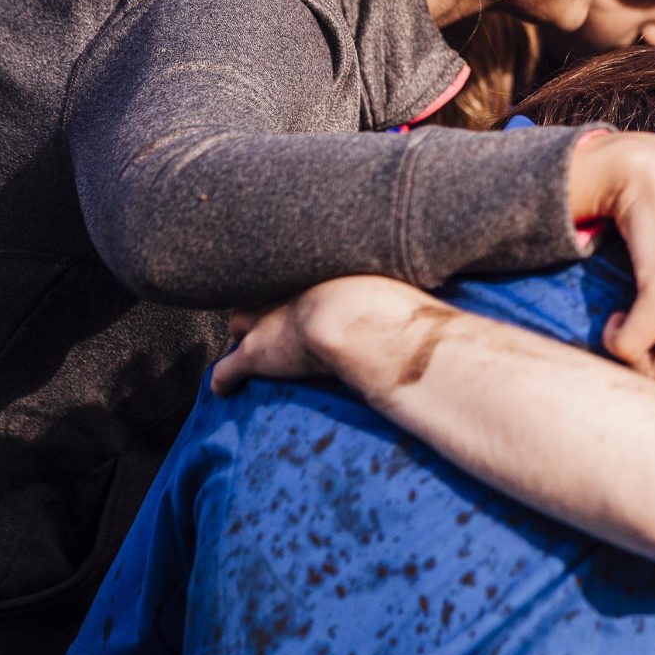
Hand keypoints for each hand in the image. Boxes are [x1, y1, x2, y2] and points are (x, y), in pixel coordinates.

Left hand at [212, 275, 432, 394]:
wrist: (360, 320)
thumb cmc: (388, 299)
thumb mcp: (398, 274)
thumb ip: (401, 280)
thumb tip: (431, 290)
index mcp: (314, 266)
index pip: (294, 266)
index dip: (297, 278)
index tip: (307, 286)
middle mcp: (283, 287)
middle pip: (260, 289)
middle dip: (263, 299)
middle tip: (276, 309)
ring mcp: (265, 320)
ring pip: (238, 323)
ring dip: (245, 333)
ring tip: (250, 342)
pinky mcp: (256, 354)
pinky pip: (227, 369)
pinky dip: (224, 380)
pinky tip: (223, 389)